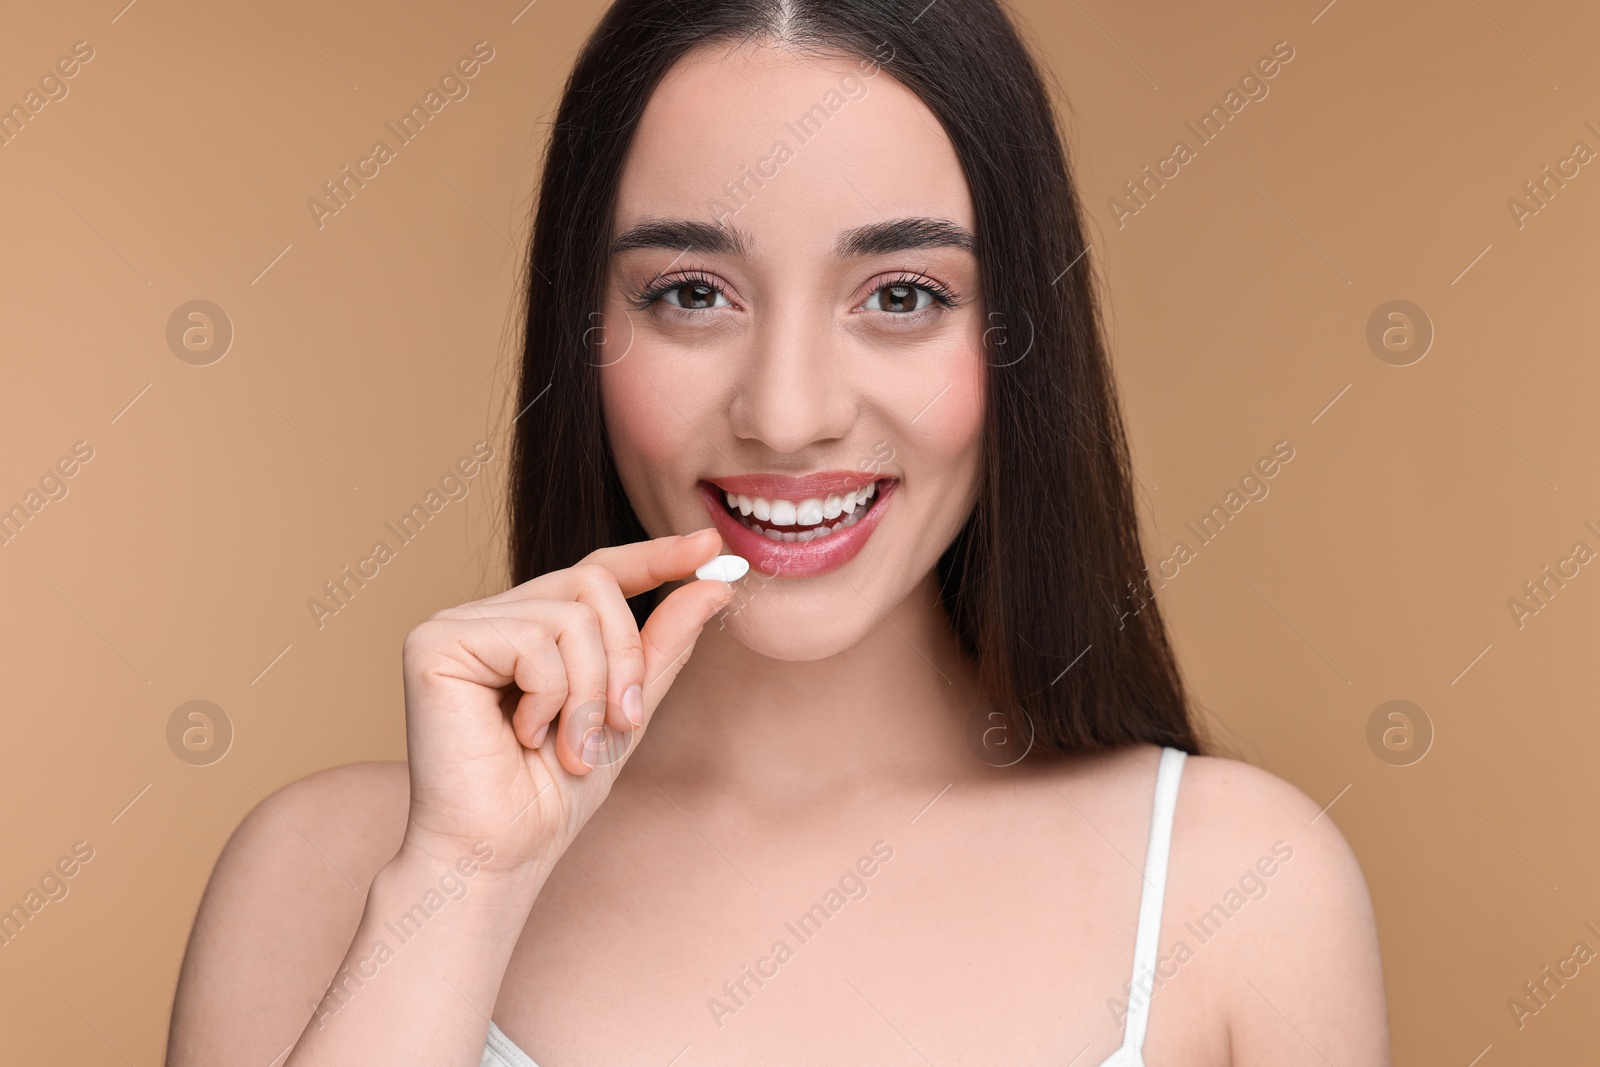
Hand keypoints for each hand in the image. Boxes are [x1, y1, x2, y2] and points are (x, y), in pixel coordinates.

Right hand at [396, 527, 731, 880]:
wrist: (499, 854)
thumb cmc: (549, 795)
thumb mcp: (625, 712)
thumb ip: (661, 647)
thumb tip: (712, 584)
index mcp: (528, 626)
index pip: (597, 570)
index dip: (654, 557)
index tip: (711, 546)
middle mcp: (489, 614)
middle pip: (593, 585)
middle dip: (626, 659)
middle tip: (620, 724)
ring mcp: (456, 624)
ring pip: (571, 616)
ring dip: (590, 693)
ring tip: (569, 747)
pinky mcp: (434, 643)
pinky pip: (533, 640)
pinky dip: (551, 698)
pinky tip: (523, 737)